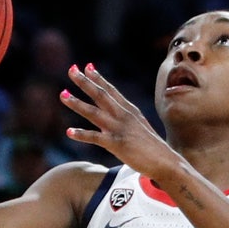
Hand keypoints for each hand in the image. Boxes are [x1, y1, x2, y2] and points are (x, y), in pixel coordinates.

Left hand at [61, 63, 177, 179]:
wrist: (166, 161)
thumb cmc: (153, 148)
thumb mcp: (140, 128)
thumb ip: (126, 120)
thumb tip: (115, 117)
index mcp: (130, 111)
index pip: (111, 90)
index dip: (98, 78)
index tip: (87, 66)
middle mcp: (124, 116)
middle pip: (100, 95)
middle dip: (84, 82)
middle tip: (71, 69)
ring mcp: (119, 129)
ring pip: (93, 112)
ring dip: (77, 103)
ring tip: (62, 94)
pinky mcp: (116, 144)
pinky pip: (95, 137)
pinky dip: (81, 134)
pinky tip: (69, 131)